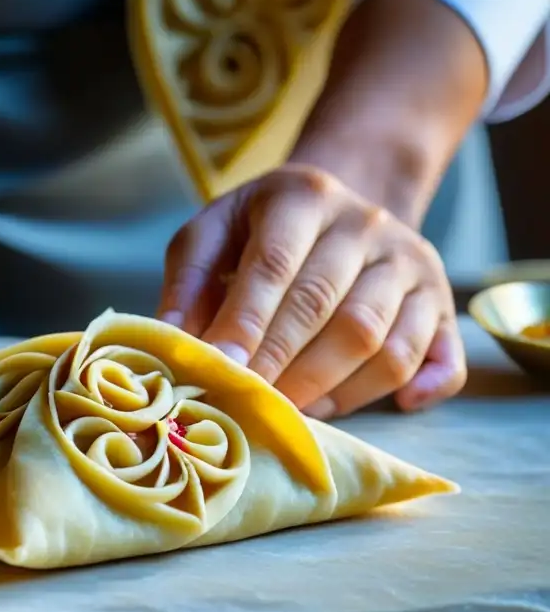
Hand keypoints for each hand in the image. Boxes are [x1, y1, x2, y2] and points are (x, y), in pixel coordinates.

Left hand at [158, 164, 465, 418]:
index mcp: (302, 197)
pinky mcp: (439, 300)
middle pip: (330, 310)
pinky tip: (395, 408)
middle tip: (248, 406)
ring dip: (332, 389)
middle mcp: (366, 225)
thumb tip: (172, 341)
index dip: (247, 323)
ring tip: (290, 414)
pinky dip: (418, 388)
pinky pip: (437, 356)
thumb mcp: (213, 234)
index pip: (276, 266)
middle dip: (283, 366)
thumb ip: (189, 282)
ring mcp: (410, 263)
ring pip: (380, 340)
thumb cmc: (259, 231)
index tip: (221, 369)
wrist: (337, 207)